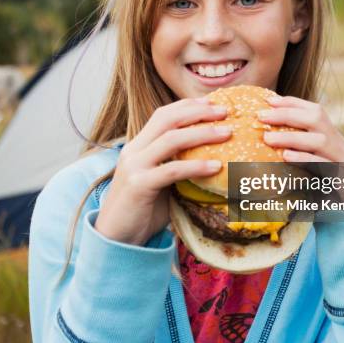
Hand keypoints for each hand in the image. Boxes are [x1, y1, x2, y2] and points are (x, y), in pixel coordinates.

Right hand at [95, 97, 231, 245]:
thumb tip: (213, 159)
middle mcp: (133, 151)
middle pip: (167, 119)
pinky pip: (172, 170)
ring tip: (227, 133)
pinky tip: (216, 166)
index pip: (162, 115)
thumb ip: (175, 166)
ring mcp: (134, 166)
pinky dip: (196, 166)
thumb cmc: (143, 211)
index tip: (213, 103)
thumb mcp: (159, 182)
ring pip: (171, 139)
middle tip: (225, 112)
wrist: (116, 239)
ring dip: (202, 133)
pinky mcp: (139, 185)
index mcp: (137, 146)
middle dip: (198, 112)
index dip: (187, 106)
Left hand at [258, 94, 343, 206]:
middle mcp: (343, 146)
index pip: (315, 110)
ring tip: (267, 138)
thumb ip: (304, 151)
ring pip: (320, 141)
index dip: (292, 102)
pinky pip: (325, 166)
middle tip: (260, 116)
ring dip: (291, 137)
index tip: (268, 100)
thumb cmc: (337, 189)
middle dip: (286, 114)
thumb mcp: (321, 166)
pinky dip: (304, 159)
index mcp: (336, 139)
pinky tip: (286, 157)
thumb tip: (270, 139)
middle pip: (317, 119)